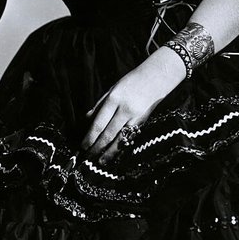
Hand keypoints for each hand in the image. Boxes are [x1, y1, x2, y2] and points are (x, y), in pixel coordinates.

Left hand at [81, 45, 185, 165]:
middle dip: (97, 147)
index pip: (99, 123)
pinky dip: (121, 148)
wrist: (156, 78)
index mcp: (114, 99)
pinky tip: (115, 154)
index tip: (83, 146)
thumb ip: (99, 105)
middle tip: (88, 157)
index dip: (90, 137)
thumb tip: (87, 119)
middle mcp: (124, 110)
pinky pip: (130, 138)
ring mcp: (135, 117)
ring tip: (100, 162)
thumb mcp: (112, 89)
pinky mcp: (143, 123)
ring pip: (120, 139)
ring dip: (109, 152)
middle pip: (108, 133)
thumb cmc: (131, 81)